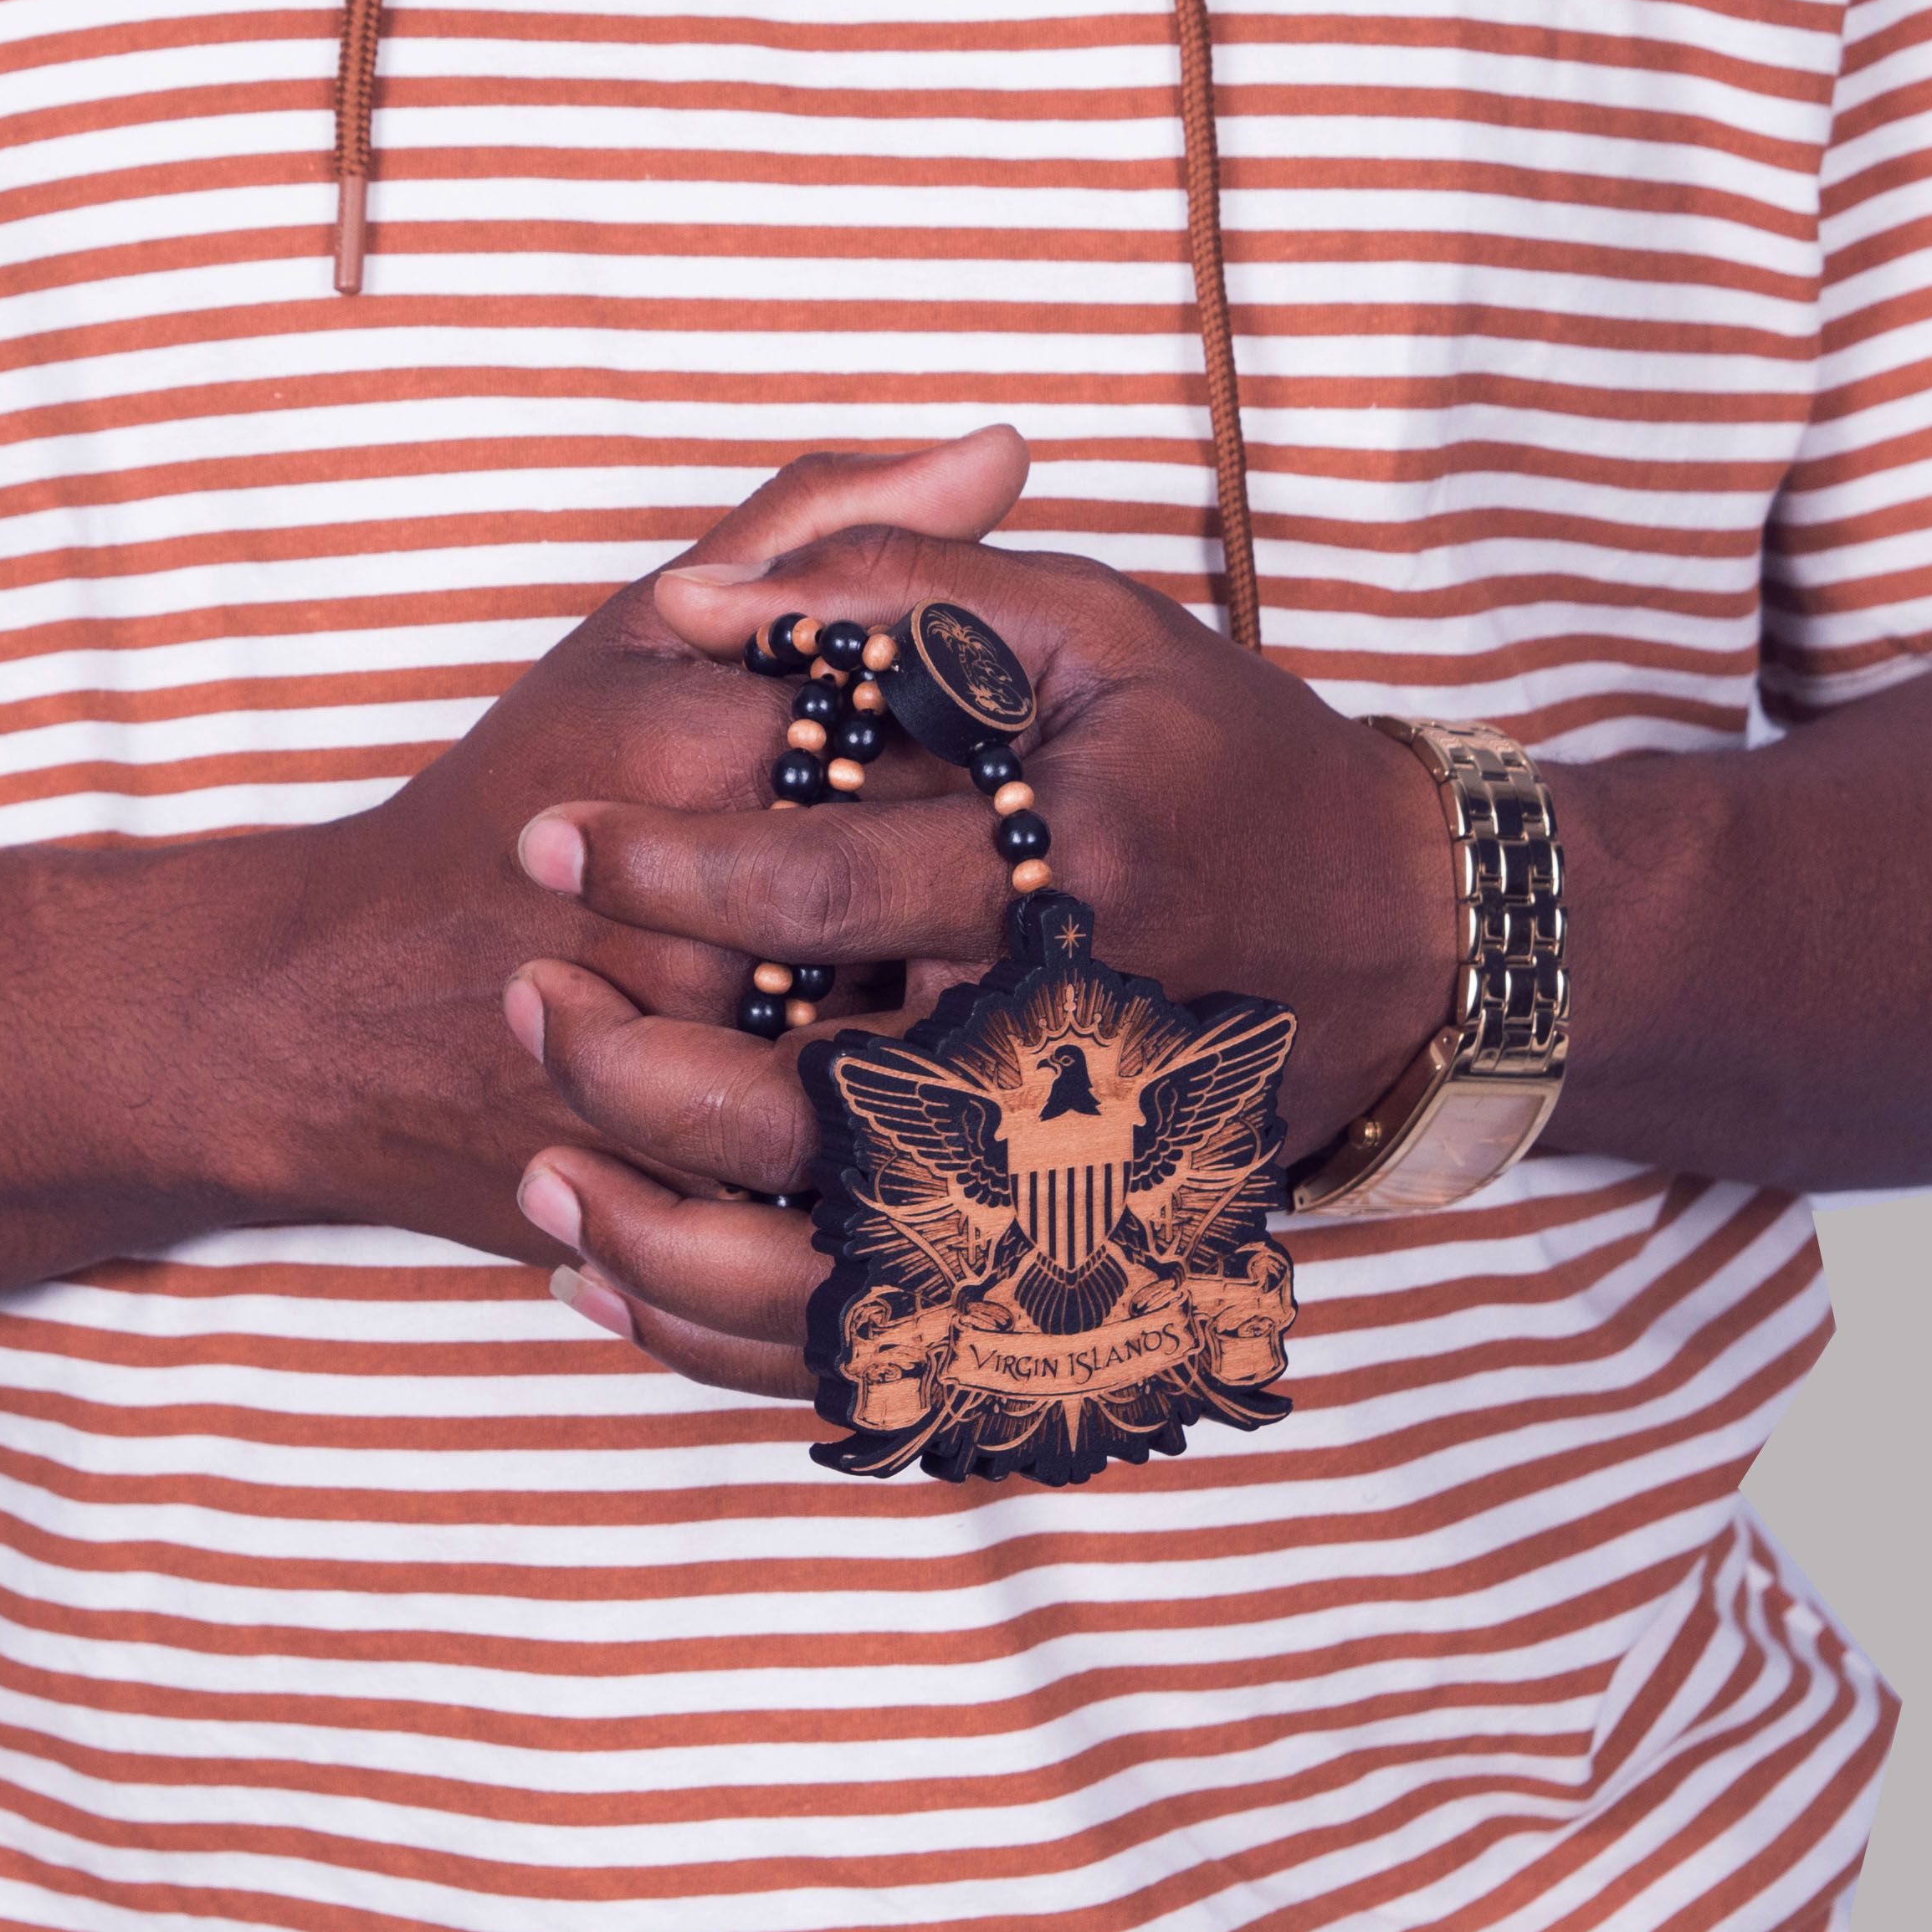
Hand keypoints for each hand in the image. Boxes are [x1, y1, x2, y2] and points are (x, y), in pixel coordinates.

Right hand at [238, 425, 1041, 1268]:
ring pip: (929, 1032)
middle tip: (965, 868)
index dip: (1004, 741)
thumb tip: (1005, 449)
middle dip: (979, 881)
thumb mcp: (640, 632)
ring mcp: (711, 1054)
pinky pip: (869, 1148)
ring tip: (923, 965)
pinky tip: (883, 1066)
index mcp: (711, 757)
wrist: (340, 1007)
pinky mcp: (707, 1167)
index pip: (955, 730)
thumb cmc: (504, 800)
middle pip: (956, 890)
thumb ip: (819, 528)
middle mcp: (717, 909)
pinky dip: (897, 1110)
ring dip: (955, 1000)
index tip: (987, 748)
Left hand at [503, 476, 1451, 1401]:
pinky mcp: (1072, 1271)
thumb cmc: (1232, 765)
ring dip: (659, 1232)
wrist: (1409, 941)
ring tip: (545, 1165)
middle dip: (628, 1066)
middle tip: (522, 1001)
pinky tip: (616, 1286)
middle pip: (801, 1105)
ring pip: (827, 1264)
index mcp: (1060, 889)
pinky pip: (878, 1346)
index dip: (659, 867)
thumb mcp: (1094, 627)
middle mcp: (1065, 1059)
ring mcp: (1074, 1188)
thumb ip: (899, 585)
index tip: (545, 840)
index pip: (815, 896)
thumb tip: (700, 596)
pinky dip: (731, 1337)